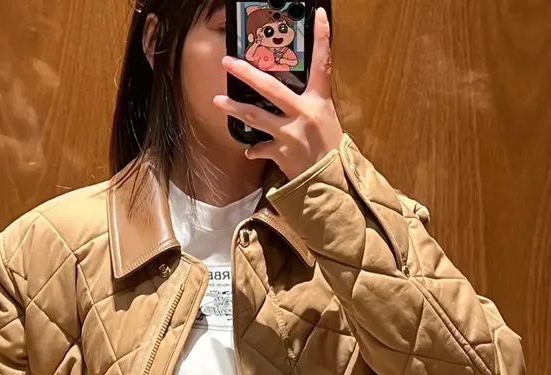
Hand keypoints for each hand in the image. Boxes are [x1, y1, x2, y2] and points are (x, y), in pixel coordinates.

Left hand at [214, 8, 342, 180]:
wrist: (332, 182)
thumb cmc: (331, 151)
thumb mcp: (327, 121)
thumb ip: (309, 105)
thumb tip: (289, 95)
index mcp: (319, 102)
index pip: (323, 65)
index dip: (322, 39)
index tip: (317, 16)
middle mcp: (303, 114)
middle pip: (270, 88)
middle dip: (247, 73)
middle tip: (229, 62)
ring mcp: (290, 134)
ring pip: (255, 116)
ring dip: (234, 108)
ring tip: (218, 100)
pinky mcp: (281, 153)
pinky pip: (260, 148)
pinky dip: (255, 150)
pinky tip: (249, 150)